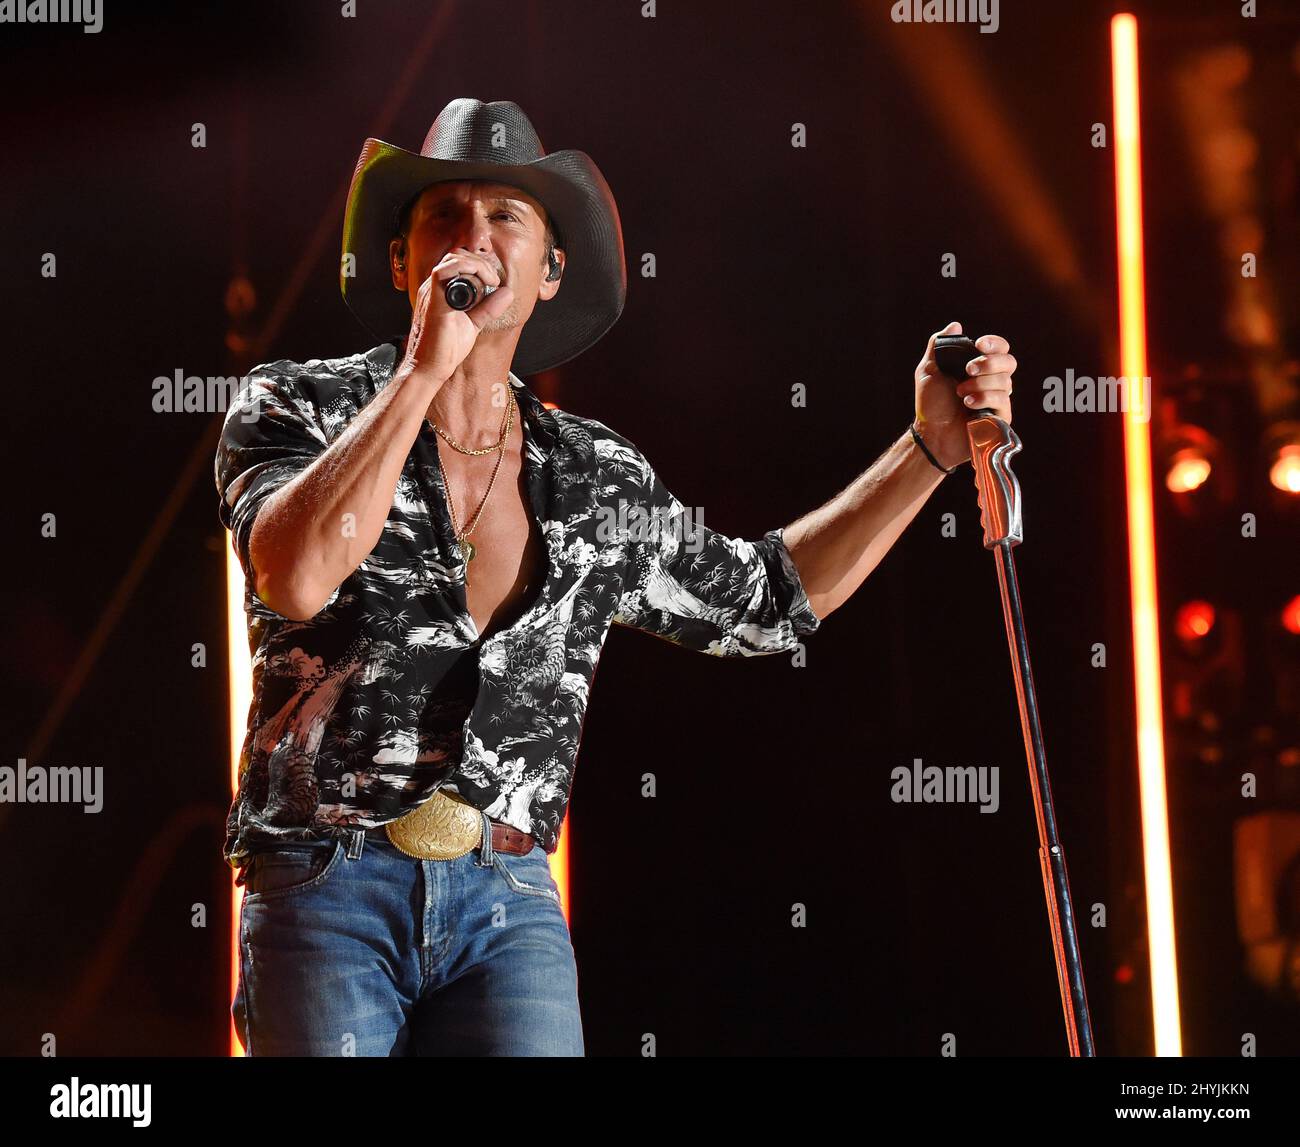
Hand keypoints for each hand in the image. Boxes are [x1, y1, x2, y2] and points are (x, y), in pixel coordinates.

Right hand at [399, 249, 515, 385]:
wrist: (429, 368)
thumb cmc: (445, 349)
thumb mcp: (473, 324)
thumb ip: (488, 308)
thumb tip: (507, 293)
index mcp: (439, 290)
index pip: (458, 262)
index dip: (479, 264)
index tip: (494, 281)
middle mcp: (432, 287)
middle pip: (457, 255)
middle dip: (481, 262)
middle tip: (494, 280)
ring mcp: (431, 292)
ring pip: (452, 259)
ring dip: (477, 264)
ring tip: (490, 280)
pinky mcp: (433, 302)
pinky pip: (444, 272)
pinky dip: (466, 269)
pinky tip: (482, 282)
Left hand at [913, 320, 1015, 469]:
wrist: (931, 433)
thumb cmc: (930, 405)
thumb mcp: (929, 371)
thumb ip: (939, 346)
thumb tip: (956, 325)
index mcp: (979, 368)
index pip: (1000, 349)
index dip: (994, 344)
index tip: (979, 344)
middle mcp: (992, 381)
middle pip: (1009, 362)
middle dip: (989, 363)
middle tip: (968, 370)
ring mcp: (998, 400)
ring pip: (1004, 381)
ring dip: (979, 384)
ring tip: (960, 394)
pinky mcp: (1001, 417)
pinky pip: (1002, 400)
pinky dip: (984, 398)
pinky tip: (968, 404)